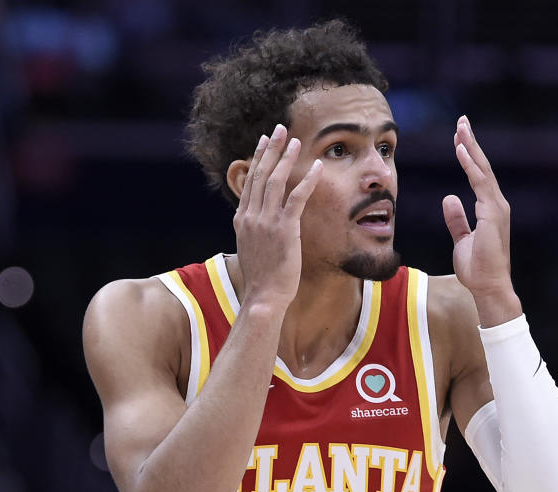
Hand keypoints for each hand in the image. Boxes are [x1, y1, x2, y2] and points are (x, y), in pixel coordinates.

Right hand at [234, 123, 322, 310]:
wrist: (263, 296)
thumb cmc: (261, 277)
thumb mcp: (251, 248)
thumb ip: (254, 229)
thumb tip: (258, 221)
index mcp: (242, 219)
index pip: (250, 181)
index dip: (258, 159)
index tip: (264, 142)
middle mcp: (251, 216)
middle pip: (260, 174)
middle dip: (270, 149)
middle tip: (279, 129)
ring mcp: (266, 222)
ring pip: (275, 181)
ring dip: (286, 157)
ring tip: (296, 140)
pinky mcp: (284, 230)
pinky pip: (296, 198)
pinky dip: (307, 180)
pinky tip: (316, 167)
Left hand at [442, 116, 519, 323]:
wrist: (488, 286)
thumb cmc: (477, 267)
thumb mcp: (462, 239)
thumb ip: (457, 219)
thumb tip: (449, 198)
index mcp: (490, 209)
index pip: (478, 175)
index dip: (469, 155)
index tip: (459, 138)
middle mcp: (496, 204)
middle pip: (482, 167)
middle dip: (471, 142)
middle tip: (462, 121)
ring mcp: (497, 208)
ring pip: (482, 170)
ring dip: (471, 147)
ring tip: (461, 128)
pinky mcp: (493, 214)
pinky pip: (480, 184)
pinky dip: (471, 166)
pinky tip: (462, 150)